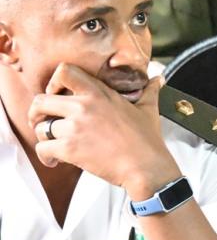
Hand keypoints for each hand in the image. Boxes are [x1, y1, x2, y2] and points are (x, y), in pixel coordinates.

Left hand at [29, 65, 178, 196]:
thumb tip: (157, 80)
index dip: (53, 82)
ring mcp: (75, 127)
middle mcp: (83, 107)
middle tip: (41, 121)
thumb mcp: (148, 110)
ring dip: (44, 137)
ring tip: (53, 145)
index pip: (64, 72)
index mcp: (100, 94)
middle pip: (40, 100)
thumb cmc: (148, 141)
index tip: (55, 94)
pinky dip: (45, 157)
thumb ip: (149, 92)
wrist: (147, 168)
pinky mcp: (69, 148)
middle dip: (36, 113)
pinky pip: (42, 148)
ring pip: (40, 127)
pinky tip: (53, 160)